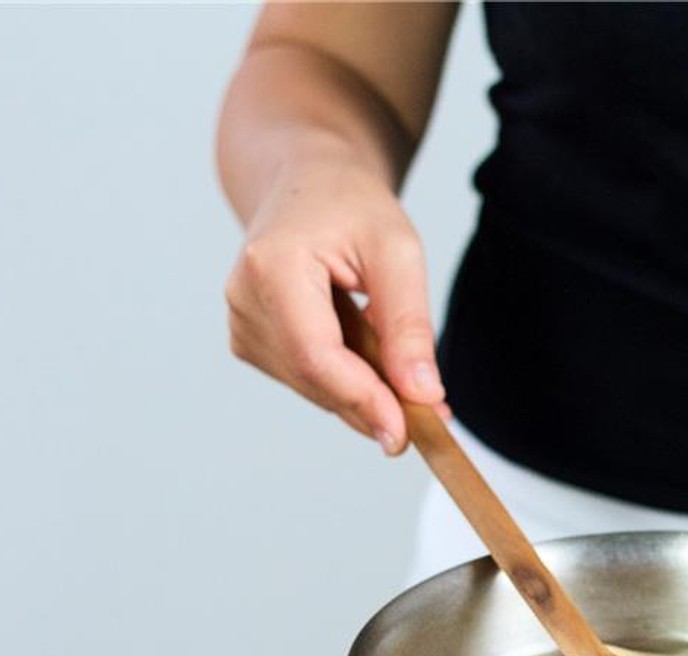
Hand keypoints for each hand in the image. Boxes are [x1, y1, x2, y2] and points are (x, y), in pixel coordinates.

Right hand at [224, 153, 445, 453]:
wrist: (306, 181)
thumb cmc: (350, 205)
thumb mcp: (398, 251)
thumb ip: (408, 325)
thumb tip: (422, 395)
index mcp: (271, 266)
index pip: (316, 355)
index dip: (362, 399)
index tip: (406, 433)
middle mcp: (243, 300)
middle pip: (316, 380)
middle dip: (377, 404)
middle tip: (435, 416)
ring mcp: (242, 324)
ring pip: (316, 389)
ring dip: (368, 394)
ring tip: (404, 363)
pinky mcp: (252, 342)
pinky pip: (311, 381)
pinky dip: (350, 382)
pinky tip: (370, 353)